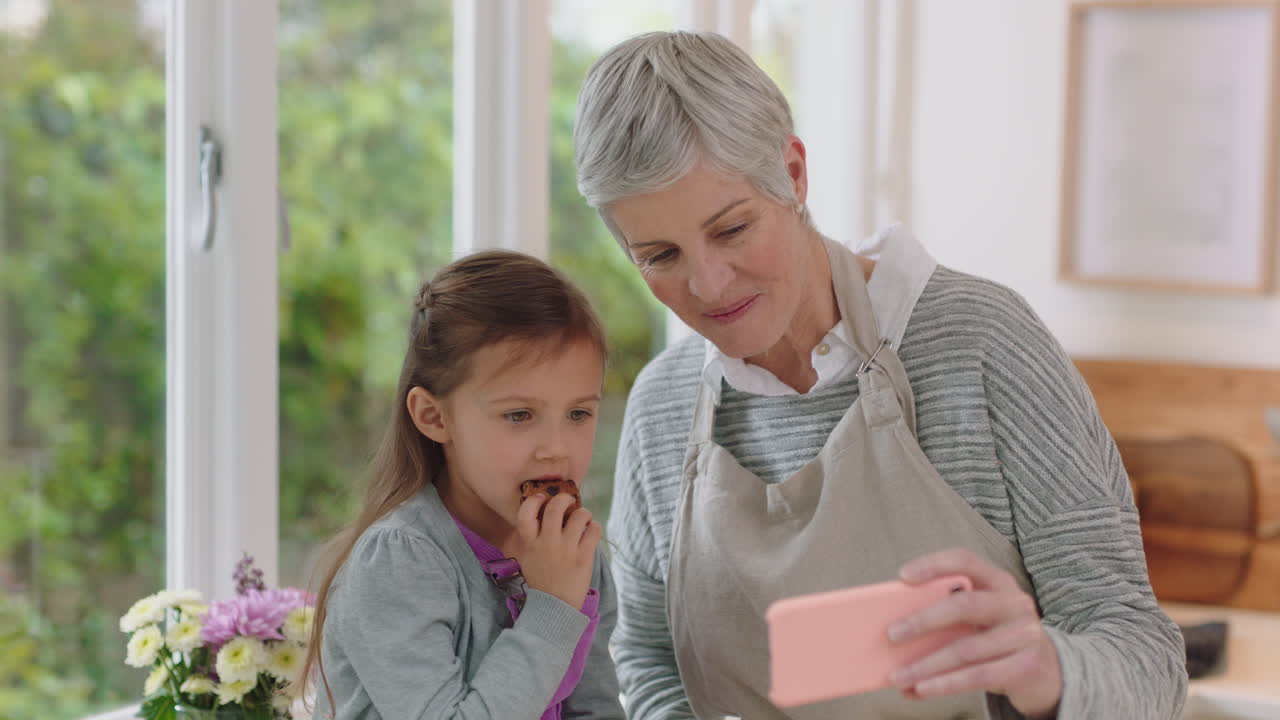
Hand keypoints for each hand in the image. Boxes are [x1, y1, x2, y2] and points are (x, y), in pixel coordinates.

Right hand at [515, 491, 600, 609]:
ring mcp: (566, 549)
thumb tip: (546, 515)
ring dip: (583, 513)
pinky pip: (594, 531)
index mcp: (530, 544)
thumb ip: (533, 539)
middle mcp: (547, 543)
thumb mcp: (528, 559)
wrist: (553, 609)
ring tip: (583, 518)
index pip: (525, 513)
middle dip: (564, 499)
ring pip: (579, 515)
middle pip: (555, 508)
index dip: (534, 500)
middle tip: (568, 502)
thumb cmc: (542, 582)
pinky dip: (594, 527)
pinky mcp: (583, 557)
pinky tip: (591, 531)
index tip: (541, 498)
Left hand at [887, 549, 1061, 717]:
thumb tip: (896, 628)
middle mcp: (1015, 603)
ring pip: (966, 649)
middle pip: (965, 605)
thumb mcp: (980, 618)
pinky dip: (943, 685)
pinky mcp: (1026, 666)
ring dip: (926, 665)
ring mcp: (1025, 635)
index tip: (903, 575)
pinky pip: (977, 676)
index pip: (965, 561)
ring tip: (897, 677)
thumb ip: (949, 613)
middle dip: (924, 620)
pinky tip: (920, 690)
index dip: (934, 564)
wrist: (1046, 671)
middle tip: (891, 633)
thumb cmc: (998, 637)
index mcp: (998, 581)